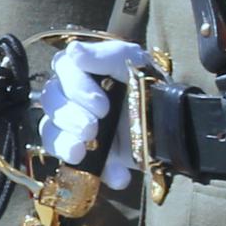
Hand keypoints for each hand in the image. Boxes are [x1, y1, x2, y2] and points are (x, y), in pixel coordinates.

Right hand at [33, 38, 150, 165]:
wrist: (177, 125)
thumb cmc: (151, 86)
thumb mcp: (135, 64)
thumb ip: (107, 55)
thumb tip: (73, 51)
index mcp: (83, 72)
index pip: (61, 70)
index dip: (75, 87)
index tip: (101, 104)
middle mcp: (73, 97)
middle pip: (50, 101)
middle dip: (69, 116)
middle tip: (92, 128)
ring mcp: (75, 128)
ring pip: (49, 131)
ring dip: (64, 142)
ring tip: (83, 151)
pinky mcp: (85, 154)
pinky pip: (70, 163)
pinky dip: (94, 171)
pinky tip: (117, 174)